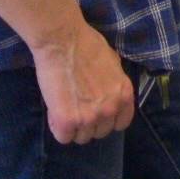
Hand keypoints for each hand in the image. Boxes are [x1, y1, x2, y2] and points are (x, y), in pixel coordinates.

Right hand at [29, 19, 134, 143]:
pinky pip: (64, 138)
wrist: (63, 41)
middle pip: (100, 132)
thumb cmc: (86, 44)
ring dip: (73, 127)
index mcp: (124, 94)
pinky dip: (57, 127)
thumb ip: (114, 84)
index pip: (121, 124)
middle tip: (76, 106)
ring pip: (81, 137)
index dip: (107, 120)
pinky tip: (55, 111)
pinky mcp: (67, 121)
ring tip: (64, 106)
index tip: (96, 114)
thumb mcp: (113, 63)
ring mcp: (90, 117)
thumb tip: (109, 93)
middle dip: (88, 123)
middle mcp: (110, 109)